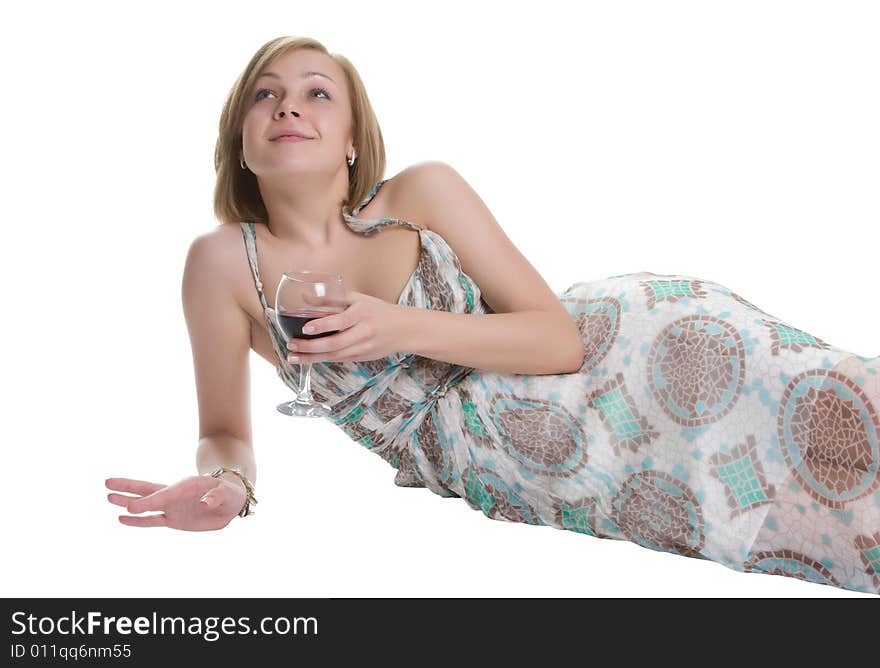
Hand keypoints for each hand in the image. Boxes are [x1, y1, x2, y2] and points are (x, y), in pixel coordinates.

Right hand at [105, 475, 246, 530]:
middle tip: (107, 484)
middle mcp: (175, 494)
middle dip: (128, 487)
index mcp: (187, 486)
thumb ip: (216, 496)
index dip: (147, 502)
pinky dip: (138, 521)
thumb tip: (205, 503)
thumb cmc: (230, 493)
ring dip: (127, 502)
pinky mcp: (174, 518)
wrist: (232, 501)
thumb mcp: (228, 493)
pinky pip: (153, 521)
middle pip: (148, 491)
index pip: (164, 494)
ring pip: (146, 505)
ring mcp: (172, 506)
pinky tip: (121, 519)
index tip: (130, 508)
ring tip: (108, 498)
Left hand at [286, 289, 409, 363]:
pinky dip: (322, 359)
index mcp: (362, 314)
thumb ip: (331, 298)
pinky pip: (339, 359)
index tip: (306, 328)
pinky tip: (307, 358)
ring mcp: (363, 348)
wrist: (403, 329)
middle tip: (291, 344)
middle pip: (335, 343)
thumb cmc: (378, 311)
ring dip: (311, 357)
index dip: (322, 325)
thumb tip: (305, 297)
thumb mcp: (358, 299)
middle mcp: (363, 332)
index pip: (340, 321)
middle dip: (310, 346)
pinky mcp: (362, 357)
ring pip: (334, 355)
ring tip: (293, 356)